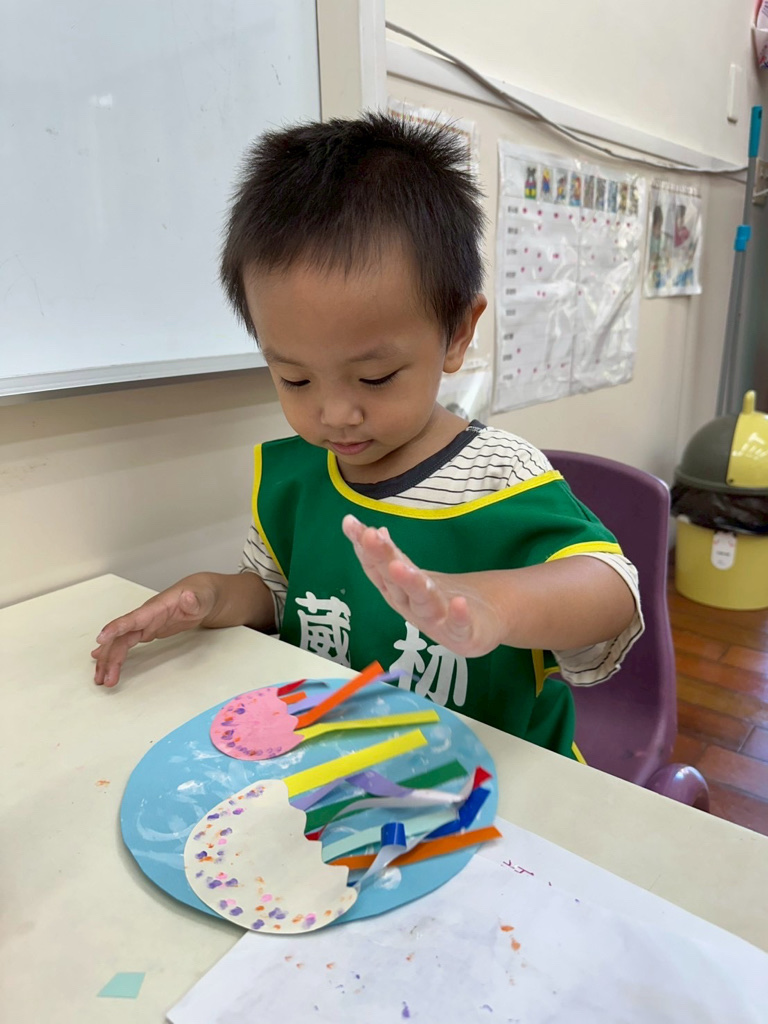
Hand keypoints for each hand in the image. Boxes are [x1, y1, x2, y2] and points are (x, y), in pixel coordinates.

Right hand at [92, 579, 216, 686]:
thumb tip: (188, 598)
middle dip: (110, 656)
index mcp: (155, 608)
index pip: (132, 619)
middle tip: (105, 678)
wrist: (200, 594)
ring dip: (109, 660)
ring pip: (120, 642)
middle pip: (121, 637)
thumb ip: (195, 601)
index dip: (116, 628)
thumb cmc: (200, 595)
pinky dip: (114, 653)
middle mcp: (145, 616)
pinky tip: (102, 661)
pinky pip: (126, 643)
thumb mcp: (202, 598)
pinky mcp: (147, 631)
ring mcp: (144, 624)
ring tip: (102, 679)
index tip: (101, 639)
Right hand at [341, 515, 505, 657]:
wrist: (479, 627)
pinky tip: (459, 604)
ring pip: (422, 600)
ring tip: (398, 566)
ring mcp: (436, 619)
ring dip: (410, 583)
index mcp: (397, 590)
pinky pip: (460, 625)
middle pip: (394, 580)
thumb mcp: (413, 577)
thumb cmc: (441, 600)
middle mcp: (411, 604)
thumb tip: (374, 531)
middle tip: (368, 535)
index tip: (350, 523)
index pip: (377, 566)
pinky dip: (458, 616)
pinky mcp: (462, 633)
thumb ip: (392, 558)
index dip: (363, 546)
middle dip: (381, 558)